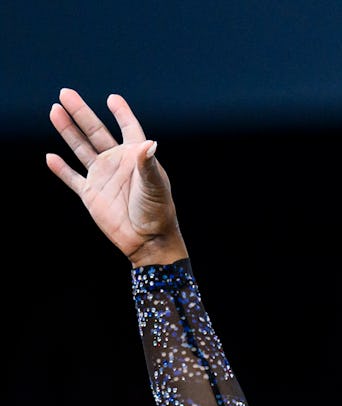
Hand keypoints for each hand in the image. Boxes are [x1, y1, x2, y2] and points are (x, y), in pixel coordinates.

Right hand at [46, 88, 187, 265]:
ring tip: (55, 111)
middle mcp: (117, 163)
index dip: (121, 113)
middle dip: (81, 112)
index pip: (128, 128)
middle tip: (65, 93)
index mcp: (135, 156)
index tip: (112, 99)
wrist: (147, 241)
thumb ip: (147, 163)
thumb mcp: (155, 186)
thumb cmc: (157, 213)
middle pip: (95, 131)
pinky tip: (50, 157)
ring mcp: (102, 178)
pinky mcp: (91, 195)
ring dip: (67, 130)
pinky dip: (61, 169)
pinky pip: (72, 179)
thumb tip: (149, 143)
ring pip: (81, 149)